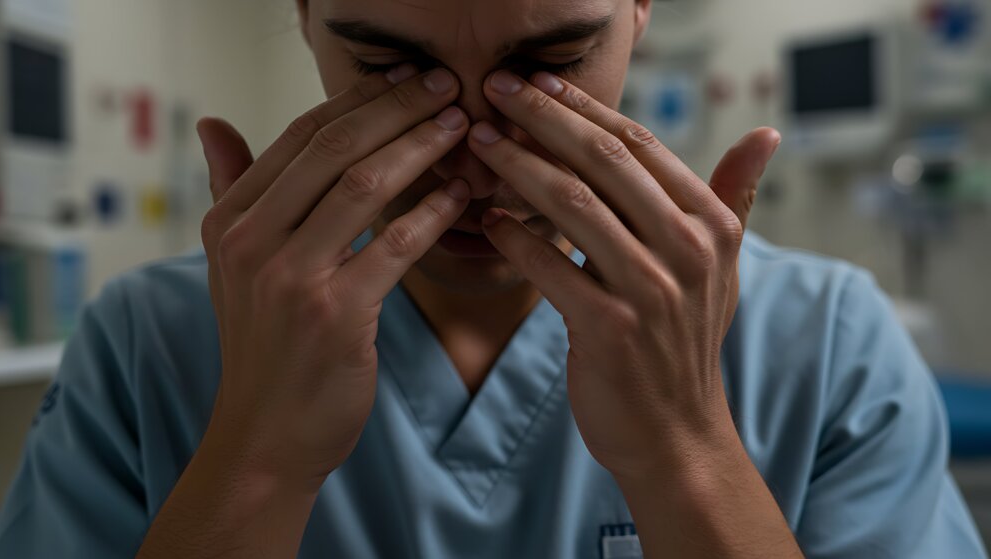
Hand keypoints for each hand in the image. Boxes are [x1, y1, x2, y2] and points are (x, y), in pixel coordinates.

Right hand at [196, 66, 469, 491]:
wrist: (265, 436)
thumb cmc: (263, 348)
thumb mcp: (232, 267)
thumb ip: (230, 190)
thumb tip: (214, 123)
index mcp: (228, 221)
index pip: (299, 137)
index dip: (358, 101)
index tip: (403, 82)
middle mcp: (251, 242)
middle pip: (334, 150)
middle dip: (397, 110)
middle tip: (445, 89)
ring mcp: (290, 278)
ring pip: (365, 186)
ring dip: (422, 149)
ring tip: (462, 129)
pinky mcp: (335, 314)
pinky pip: (394, 245)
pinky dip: (432, 212)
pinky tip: (461, 195)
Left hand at [469, 71, 779, 480]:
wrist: (677, 434)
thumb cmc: (686, 343)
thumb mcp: (723, 269)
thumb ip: (734, 198)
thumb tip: (766, 135)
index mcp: (711, 226)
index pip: (642, 145)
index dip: (586, 108)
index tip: (540, 84)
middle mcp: (688, 251)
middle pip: (604, 161)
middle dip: (543, 118)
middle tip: (497, 91)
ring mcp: (651, 291)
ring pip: (573, 205)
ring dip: (518, 167)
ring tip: (480, 144)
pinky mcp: (609, 330)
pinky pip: (550, 268)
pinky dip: (515, 239)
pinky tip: (489, 220)